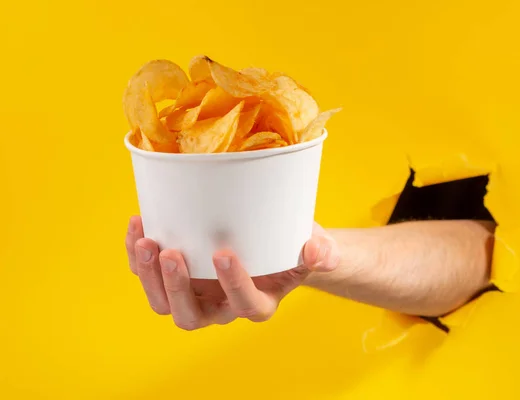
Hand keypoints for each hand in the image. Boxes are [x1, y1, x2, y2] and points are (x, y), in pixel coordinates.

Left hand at [125, 216, 338, 329]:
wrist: (274, 240)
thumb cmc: (293, 245)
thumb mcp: (314, 246)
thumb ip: (321, 252)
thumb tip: (315, 252)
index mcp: (256, 302)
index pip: (244, 304)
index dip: (232, 285)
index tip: (223, 253)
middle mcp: (221, 306)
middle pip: (191, 315)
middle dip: (177, 288)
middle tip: (172, 254)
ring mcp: (195, 293)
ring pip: (164, 303)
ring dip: (150, 277)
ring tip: (147, 241)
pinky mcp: (177, 275)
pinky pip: (150, 274)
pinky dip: (138, 255)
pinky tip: (139, 225)